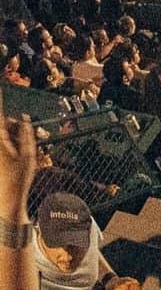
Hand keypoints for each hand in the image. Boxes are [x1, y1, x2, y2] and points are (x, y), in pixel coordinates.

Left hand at [0, 90, 36, 223]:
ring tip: (19, 152)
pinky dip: (8, 144)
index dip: (0, 99)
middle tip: (20, 136)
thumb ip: (27, 133)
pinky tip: (13, 153)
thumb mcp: (29, 155)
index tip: (1, 85)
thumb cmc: (18, 181)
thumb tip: (24, 118)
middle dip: (10, 125)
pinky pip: (3, 145)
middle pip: (1, 127)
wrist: (5, 205)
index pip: (0, 114)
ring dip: (9, 136)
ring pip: (1, 136)